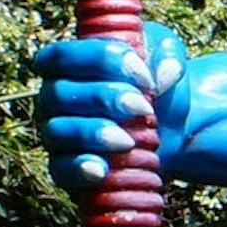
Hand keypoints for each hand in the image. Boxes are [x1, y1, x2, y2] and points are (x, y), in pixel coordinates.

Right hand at [29, 23, 189, 196]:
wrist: (173, 131)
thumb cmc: (158, 86)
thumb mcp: (166, 60)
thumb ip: (167, 55)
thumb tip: (166, 73)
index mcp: (68, 65)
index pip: (62, 56)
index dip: (100, 60)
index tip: (145, 75)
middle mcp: (53, 98)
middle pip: (59, 94)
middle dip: (103, 98)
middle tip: (144, 107)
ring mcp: (56, 134)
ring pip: (57, 131)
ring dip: (93, 134)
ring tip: (128, 141)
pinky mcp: (64, 168)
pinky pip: (60, 170)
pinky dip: (80, 170)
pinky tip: (102, 171)